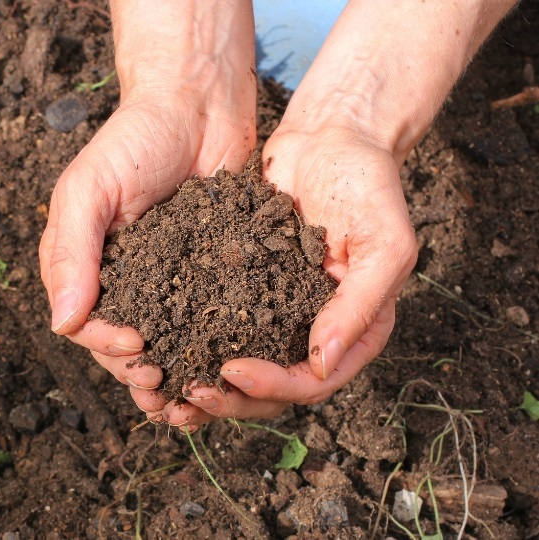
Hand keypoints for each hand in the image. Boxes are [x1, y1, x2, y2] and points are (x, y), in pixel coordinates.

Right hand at [39, 0, 256, 402]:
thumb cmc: (135, 139)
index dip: (107, 345)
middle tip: (165, 386)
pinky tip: (223, 373)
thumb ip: (73, 251)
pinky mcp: (209, 277)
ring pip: (164, 344)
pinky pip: (205, 323)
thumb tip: (64, 324)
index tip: (137, 347)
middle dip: (140, 373)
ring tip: (191, 401)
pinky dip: (209, 353)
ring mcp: (167, 281)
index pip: (86, 323)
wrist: (199, 105)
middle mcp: (123, 280)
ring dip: (173, 377)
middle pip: (123, 345)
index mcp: (86, 265)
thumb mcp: (91, 188)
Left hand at [158, 125, 417, 427]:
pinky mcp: (245, 288)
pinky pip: (218, 325)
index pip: (313, 382)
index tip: (231, 371)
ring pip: (241, 366)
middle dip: (231, 397)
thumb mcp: (385, 244)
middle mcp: (314, 330)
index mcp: (354, 331)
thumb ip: (360, 305)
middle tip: (188, 390)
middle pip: (272, 388)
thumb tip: (323, 365)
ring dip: (206, 382)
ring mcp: (278, 311)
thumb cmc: (368, 186)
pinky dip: (192, 341)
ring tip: (166, 383)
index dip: (272, 385)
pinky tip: (160, 343)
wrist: (330, 138)